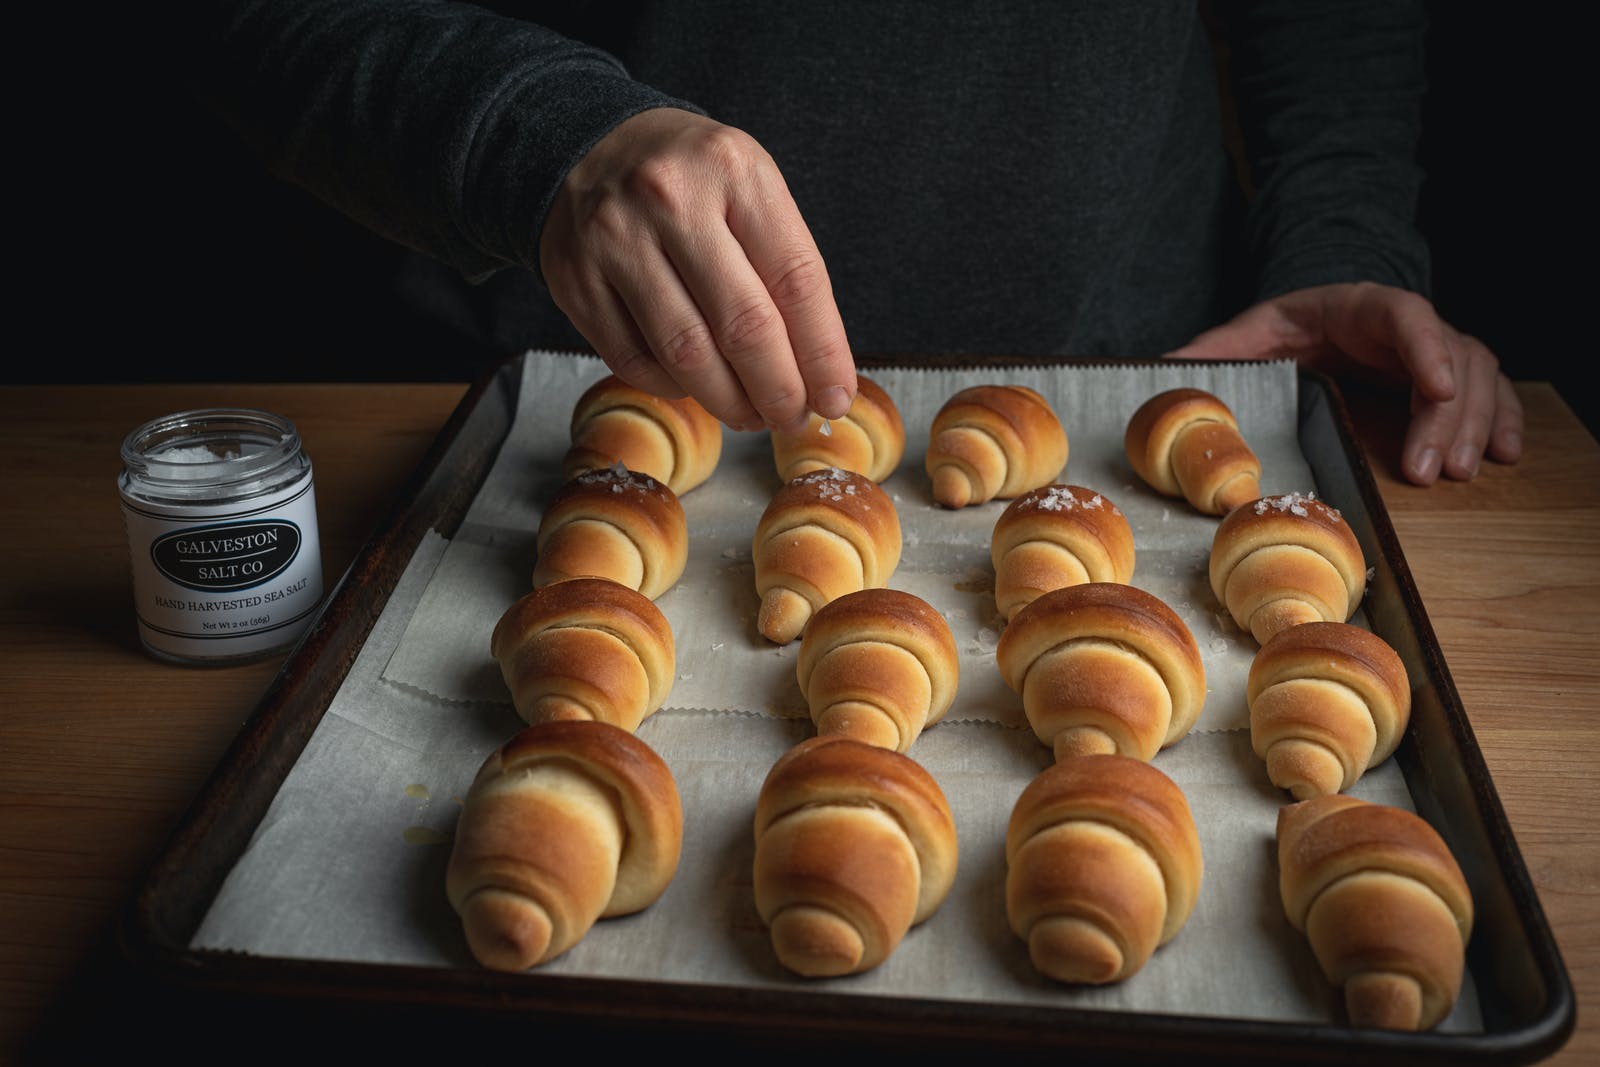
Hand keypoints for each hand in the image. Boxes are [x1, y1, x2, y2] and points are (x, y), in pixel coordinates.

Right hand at [539, 107, 856, 432]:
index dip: (822, 353)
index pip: (796, 280)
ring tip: (751, 413)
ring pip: (686, 354)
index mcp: (734, 171)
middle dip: (779, 389)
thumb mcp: (749, 190)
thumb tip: (819, 373)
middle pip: (743, 326)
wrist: (590, 147)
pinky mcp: (576, 281)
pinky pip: (635, 360)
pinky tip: (695, 386)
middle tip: (793, 416)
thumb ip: (784, 268)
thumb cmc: (691, 182)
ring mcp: (616, 241)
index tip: (835, 396)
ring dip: (728, 400)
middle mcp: (671, 200)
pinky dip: (674, 387)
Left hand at [1167, 283, 1522, 485]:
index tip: (1437, 388)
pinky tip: (1507, 454)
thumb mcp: (1241, 340)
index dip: (1426, 348)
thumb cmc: (1277, 333)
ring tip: (1458, 473)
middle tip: (1433, 470)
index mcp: (1359, 307)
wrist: (1308, 323)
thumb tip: (1160, 374)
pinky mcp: (1445, 377)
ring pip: (1477, 376)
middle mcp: (1406, 325)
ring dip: (1475, 425)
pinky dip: (1502, 419)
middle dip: (1448, 414)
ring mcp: (1433, 349)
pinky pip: (1488, 392)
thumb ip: (1208, 356)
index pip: (1405, 315)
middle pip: (1451, 356)